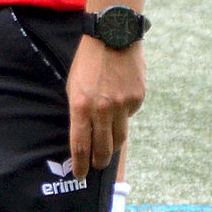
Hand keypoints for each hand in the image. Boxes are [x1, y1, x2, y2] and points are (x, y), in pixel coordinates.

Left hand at [65, 34, 144, 178]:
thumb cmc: (87, 62)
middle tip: (96, 168)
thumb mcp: (74, 85)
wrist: (113, 37)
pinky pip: (129, 116)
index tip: (80, 175)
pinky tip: (119, 106)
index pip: (80, 144)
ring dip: (112, 147)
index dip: (80, 163)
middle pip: (102, 147)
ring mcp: (123, 105)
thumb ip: (79, 110)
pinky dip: (123, 116)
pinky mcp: (138, 99)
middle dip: (98, 162)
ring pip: (119, 137)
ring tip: (107, 151)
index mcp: (81, 104)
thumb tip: (84, 133)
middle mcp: (102, 108)